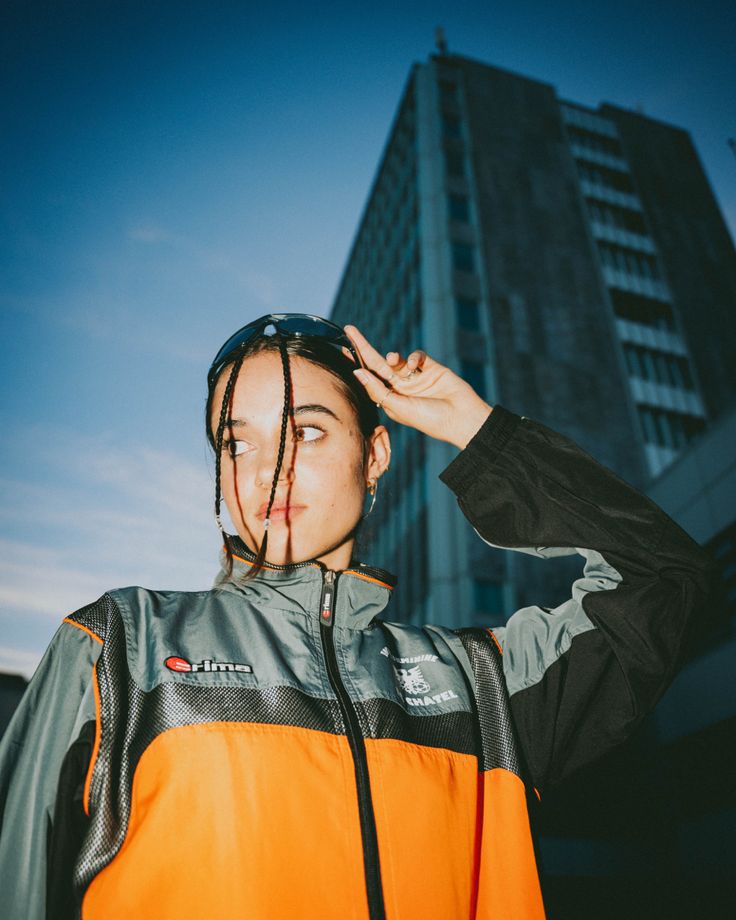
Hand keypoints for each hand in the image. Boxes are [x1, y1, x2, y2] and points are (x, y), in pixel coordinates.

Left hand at [344, 325, 492, 449]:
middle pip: (377, 364)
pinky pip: (416, 356)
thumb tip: (357, 372)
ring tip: (393, 361)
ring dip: (392, 357)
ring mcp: (415, 377)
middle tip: (349, 330)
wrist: (462, 418)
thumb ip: (377, 389)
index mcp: (390, 400)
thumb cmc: (430, 419)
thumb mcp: (399, 407)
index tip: (342, 348)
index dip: (356, 363)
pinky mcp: (431, 368)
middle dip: (364, 347)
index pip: (369, 379)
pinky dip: (412, 357)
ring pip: (396, 360)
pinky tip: (414, 365)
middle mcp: (401, 388)